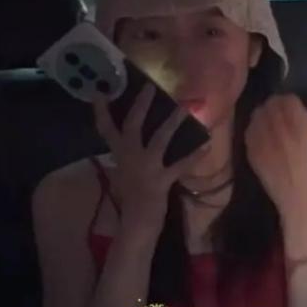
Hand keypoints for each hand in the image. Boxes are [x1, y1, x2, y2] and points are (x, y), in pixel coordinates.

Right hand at [93, 84, 195, 231]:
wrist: (137, 219)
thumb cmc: (130, 196)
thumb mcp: (122, 171)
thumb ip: (127, 155)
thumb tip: (131, 141)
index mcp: (119, 153)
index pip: (106, 129)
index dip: (102, 111)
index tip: (99, 93)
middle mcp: (131, 155)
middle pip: (134, 124)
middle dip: (142, 105)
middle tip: (151, 87)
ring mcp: (148, 166)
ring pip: (160, 139)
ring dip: (173, 122)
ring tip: (185, 108)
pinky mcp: (163, 178)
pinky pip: (181, 165)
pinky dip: (195, 156)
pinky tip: (206, 145)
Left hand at [245, 94, 306, 216]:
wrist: (295, 195)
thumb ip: (303, 123)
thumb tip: (293, 110)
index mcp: (301, 122)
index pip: (289, 98)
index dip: (288, 104)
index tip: (289, 110)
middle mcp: (280, 124)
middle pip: (271, 102)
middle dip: (274, 108)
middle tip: (277, 118)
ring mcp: (263, 135)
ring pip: (258, 113)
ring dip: (263, 118)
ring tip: (268, 129)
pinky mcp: (251, 146)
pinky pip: (250, 129)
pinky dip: (254, 131)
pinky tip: (260, 141)